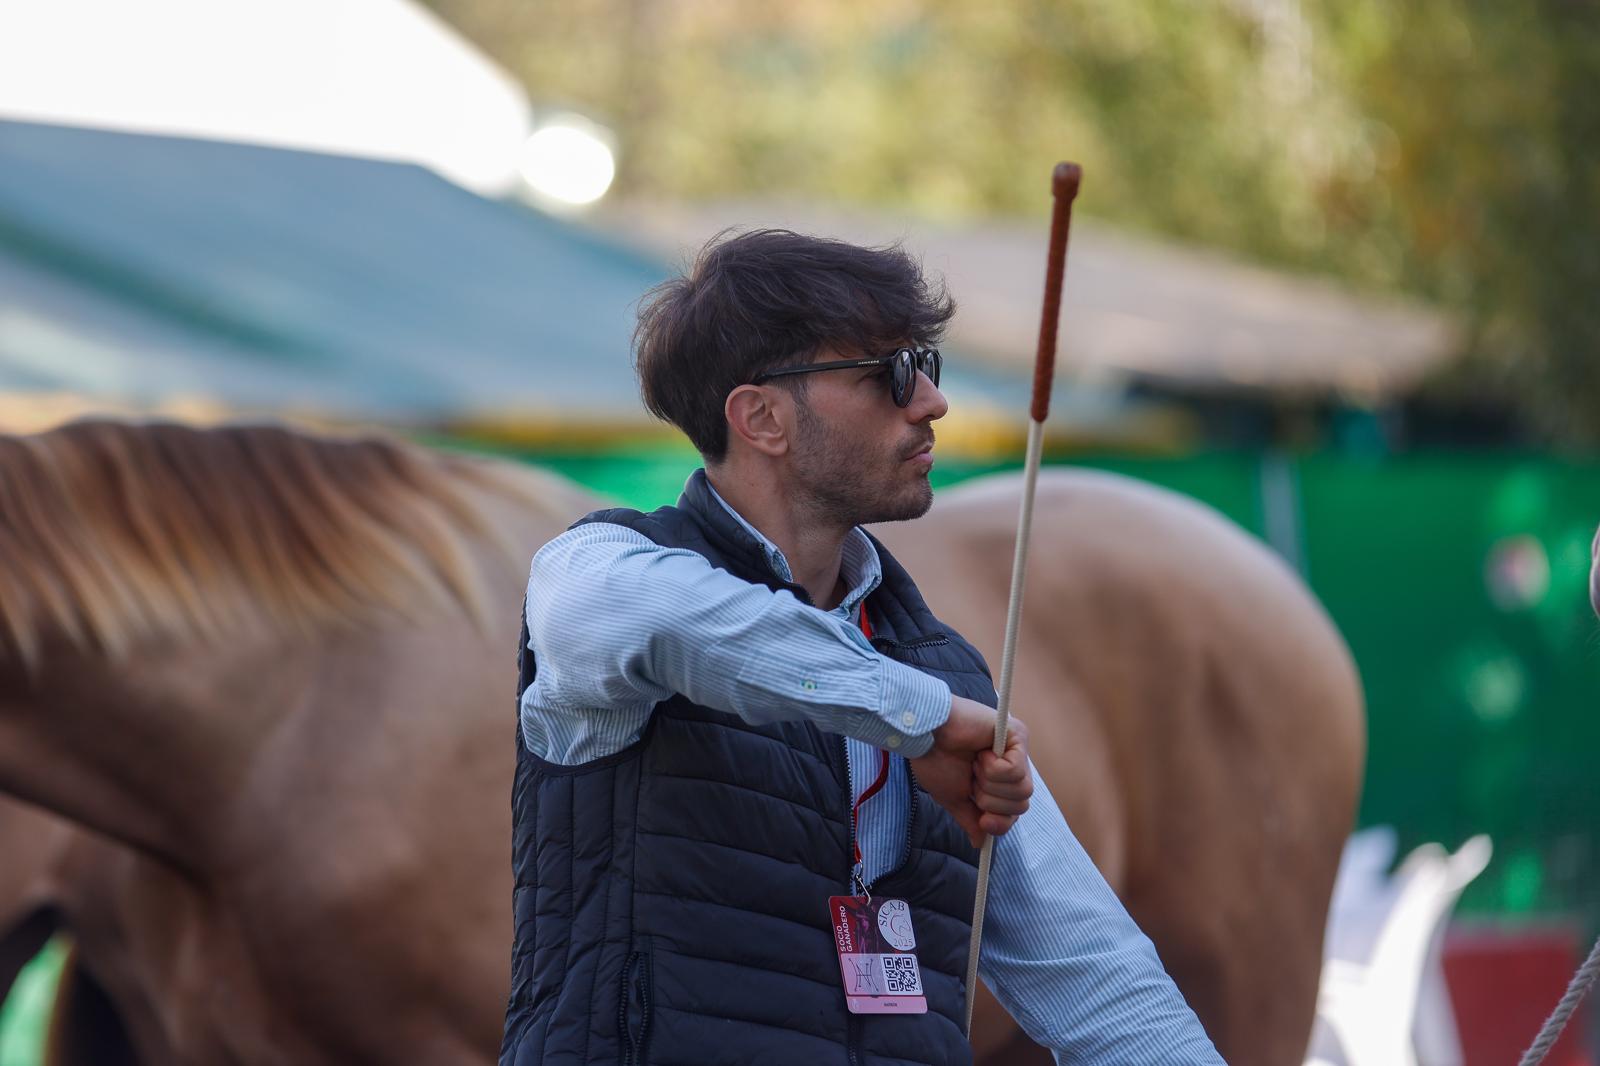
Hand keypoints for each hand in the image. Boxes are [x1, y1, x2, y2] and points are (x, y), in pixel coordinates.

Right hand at [908, 695, 1032, 847]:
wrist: (924, 735)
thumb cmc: (934, 759)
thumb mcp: (954, 798)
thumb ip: (970, 818)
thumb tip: (980, 843)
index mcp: (998, 778)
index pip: (1014, 811)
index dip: (1001, 821)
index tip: (983, 820)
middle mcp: (1012, 762)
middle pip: (1022, 803)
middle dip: (991, 799)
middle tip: (972, 778)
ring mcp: (1016, 748)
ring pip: (1022, 789)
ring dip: (990, 783)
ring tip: (975, 763)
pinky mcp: (1017, 735)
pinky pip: (1016, 770)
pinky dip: (994, 769)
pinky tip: (981, 753)